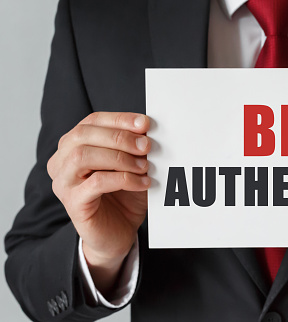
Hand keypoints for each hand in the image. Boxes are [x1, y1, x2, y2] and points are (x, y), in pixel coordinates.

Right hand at [47, 112, 150, 294]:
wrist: (118, 234)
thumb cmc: (124, 197)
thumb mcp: (132, 166)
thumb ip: (135, 147)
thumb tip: (148, 129)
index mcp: (72, 146)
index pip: (91, 122)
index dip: (118, 119)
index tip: (145, 123)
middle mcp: (61, 162)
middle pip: (83, 135)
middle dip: (119, 137)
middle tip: (147, 146)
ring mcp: (63, 183)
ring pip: (83, 156)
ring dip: (119, 157)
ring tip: (144, 166)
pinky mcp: (73, 203)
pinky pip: (96, 182)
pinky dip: (124, 179)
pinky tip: (143, 183)